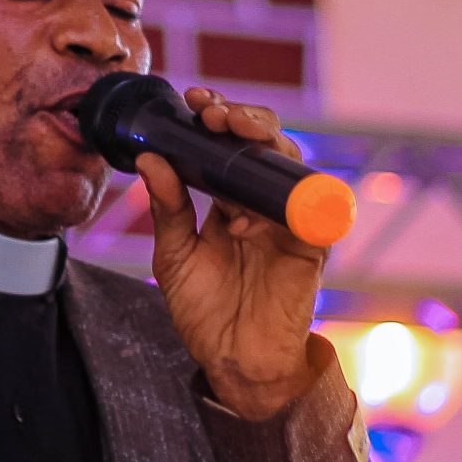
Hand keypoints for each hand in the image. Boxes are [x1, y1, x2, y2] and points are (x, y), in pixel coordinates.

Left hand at [138, 90, 333, 420]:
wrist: (231, 361)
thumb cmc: (205, 310)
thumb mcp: (173, 254)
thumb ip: (168, 207)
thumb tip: (151, 158)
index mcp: (231, 200)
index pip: (230, 146)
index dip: (218, 118)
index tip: (195, 100)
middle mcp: (262, 205)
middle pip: (265, 145)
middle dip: (243, 118)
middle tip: (213, 111)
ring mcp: (288, 223)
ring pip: (291, 165)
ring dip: (265, 141)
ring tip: (231, 130)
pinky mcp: (310, 250)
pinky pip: (306, 214)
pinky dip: (277, 205)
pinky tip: (241, 217)